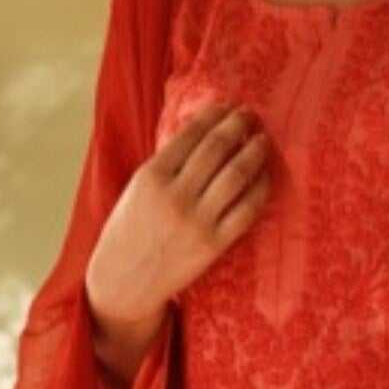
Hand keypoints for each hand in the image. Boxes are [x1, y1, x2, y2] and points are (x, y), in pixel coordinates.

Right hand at [85, 98, 271, 379]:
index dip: (215, 115)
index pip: (192, 133)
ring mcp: (197, 221)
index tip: (227, 106)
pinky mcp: (214, 244)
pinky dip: (260, 187)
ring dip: (254, 151)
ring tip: (262, 140)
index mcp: (151, 176)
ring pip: (236, 174)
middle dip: (238, 125)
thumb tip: (201, 132)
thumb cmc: (130, 231)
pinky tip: (263, 175)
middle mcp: (175, 195)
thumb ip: (167, 164)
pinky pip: (247, 209)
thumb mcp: (137, 189)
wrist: (124, 281)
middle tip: (250, 116)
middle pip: (218, 148)